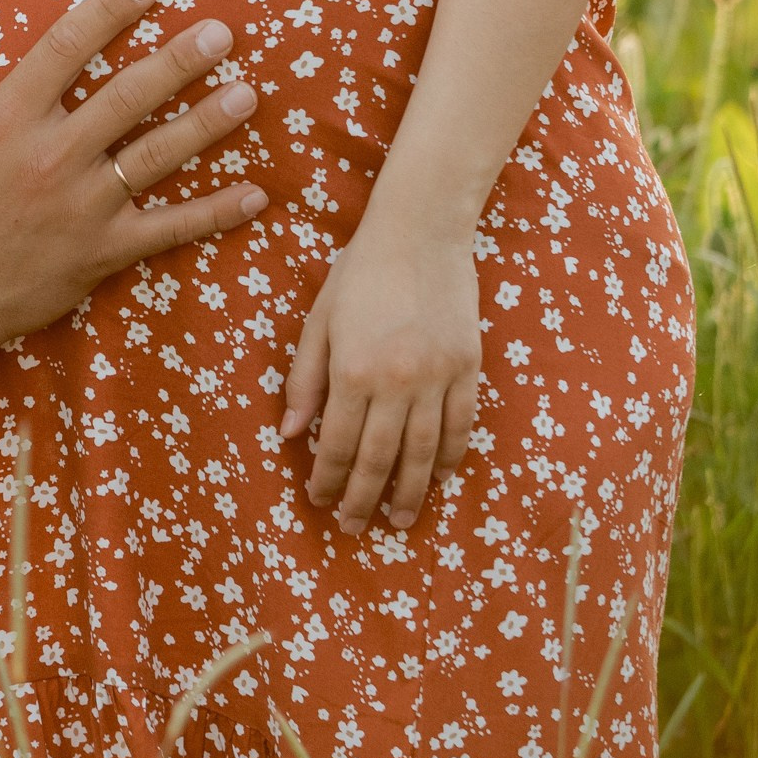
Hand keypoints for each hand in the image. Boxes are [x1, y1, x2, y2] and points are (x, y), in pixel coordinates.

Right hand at [0, 0, 263, 425]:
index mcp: (8, 119)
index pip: (66, 48)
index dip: (110, 9)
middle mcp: (53, 157)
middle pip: (128, 97)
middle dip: (180, 61)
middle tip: (224, 31)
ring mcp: (84, 207)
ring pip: (157, 156)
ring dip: (206, 124)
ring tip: (248, 94)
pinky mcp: (103, 250)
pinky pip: (168, 229)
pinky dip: (213, 213)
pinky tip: (255, 195)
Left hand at [281, 220, 481, 531]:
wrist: (421, 229)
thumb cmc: (360, 271)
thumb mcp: (319, 321)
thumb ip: (305, 380)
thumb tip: (289, 435)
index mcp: (352, 370)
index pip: (335, 445)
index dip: (326, 480)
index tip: (319, 502)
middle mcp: (396, 382)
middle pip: (378, 460)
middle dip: (362, 500)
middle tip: (354, 528)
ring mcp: (437, 378)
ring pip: (424, 454)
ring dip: (410, 493)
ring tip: (399, 519)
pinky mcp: (468, 368)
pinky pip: (461, 427)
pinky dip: (451, 458)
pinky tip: (440, 478)